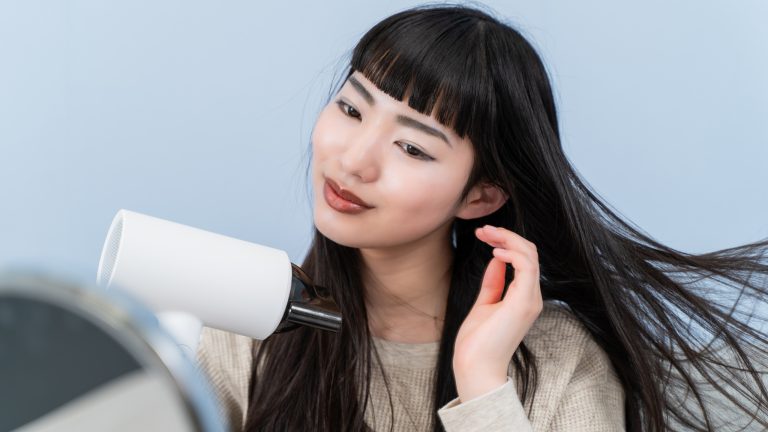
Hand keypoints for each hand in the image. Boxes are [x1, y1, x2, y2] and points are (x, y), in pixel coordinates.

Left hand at [453, 225, 542, 402]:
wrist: (475, 367)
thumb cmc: (477, 342)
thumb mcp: (484, 304)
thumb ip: (493, 282)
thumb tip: (496, 260)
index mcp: (523, 297)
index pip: (524, 259)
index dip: (506, 242)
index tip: (484, 234)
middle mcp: (531, 297)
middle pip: (529, 253)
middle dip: (506, 236)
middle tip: (483, 230)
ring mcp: (530, 299)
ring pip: (530, 255)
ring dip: (507, 239)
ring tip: (486, 233)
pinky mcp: (523, 302)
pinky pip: (526, 267)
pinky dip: (512, 253)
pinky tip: (495, 251)